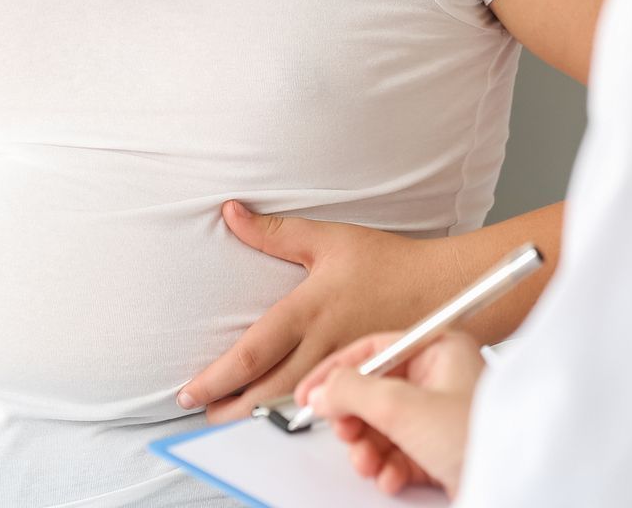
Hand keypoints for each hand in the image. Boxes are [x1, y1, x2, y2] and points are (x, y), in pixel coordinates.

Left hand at [179, 202, 457, 422]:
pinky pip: (324, 403)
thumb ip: (274, 232)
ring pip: (293, 403)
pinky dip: (294, 412)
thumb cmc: (386, 261)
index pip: (253, 352)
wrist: (442, 287)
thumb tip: (230, 212)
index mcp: (309, 310)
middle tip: (202, 415)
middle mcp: (324, 344)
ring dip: (258, 416)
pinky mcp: (363, 378)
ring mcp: (345, 367)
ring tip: (230, 419)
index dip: (217, 377)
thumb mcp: (327, 238)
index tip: (189, 390)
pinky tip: (279, 413)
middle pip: (267, 391)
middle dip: (231, 408)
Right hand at [294, 330, 484, 497]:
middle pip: (374, 392)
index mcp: (440, 348)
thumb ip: (353, 392)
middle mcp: (441, 378)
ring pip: (383, 426)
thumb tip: (323, 390)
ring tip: (369, 461)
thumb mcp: (404, 407)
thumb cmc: (480, 437)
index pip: (373, 350)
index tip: (309, 394)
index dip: (337, 372)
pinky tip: (391, 476)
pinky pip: (400, 452)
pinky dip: (389, 466)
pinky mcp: (442, 451)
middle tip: (344, 433)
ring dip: (369, 448)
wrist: (512, 486)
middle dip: (355, 419)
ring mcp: (442, 416)